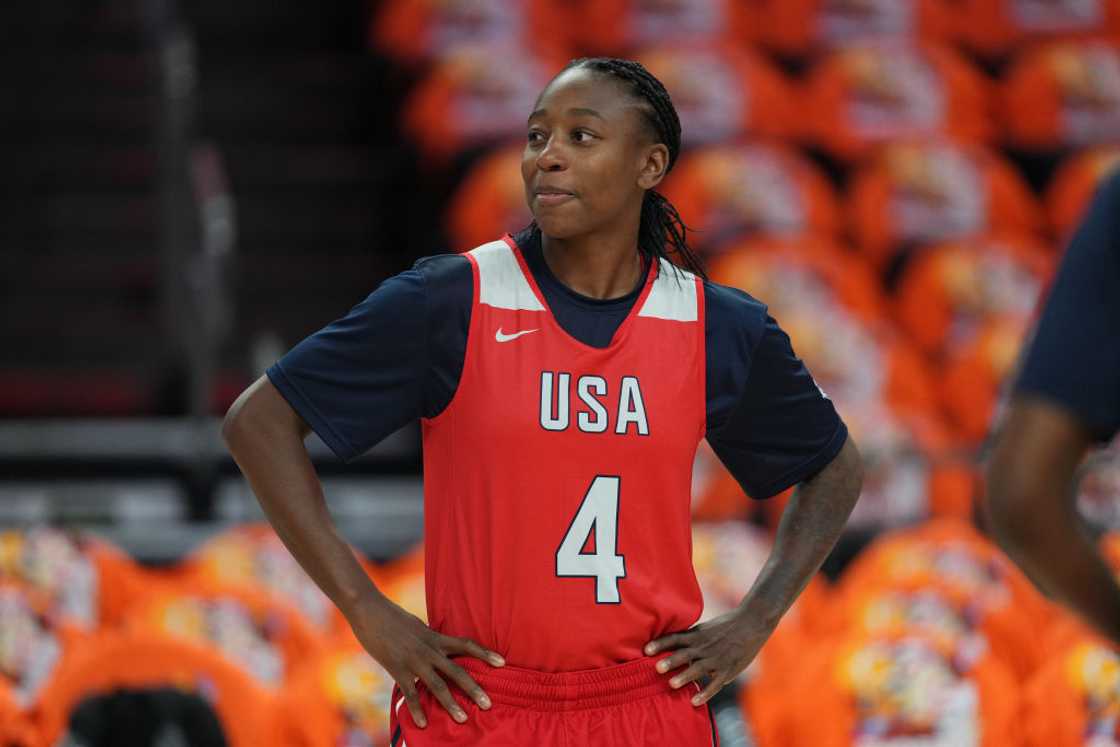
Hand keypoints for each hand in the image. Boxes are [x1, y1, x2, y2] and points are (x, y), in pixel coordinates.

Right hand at [348, 596, 504, 727]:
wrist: (370, 610)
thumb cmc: (392, 616)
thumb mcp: (417, 625)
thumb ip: (429, 638)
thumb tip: (437, 646)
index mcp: (436, 636)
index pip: (467, 644)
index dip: (485, 653)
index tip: (503, 663)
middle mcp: (430, 649)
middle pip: (457, 670)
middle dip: (474, 688)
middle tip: (489, 704)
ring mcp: (414, 660)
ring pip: (438, 685)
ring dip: (451, 703)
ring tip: (463, 719)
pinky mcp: (398, 669)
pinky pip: (410, 693)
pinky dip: (417, 710)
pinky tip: (423, 724)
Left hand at [644, 609, 774, 706]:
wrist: (751, 623)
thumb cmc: (725, 626)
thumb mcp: (704, 628)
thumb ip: (689, 638)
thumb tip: (669, 646)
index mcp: (696, 635)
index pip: (675, 638)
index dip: (660, 644)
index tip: (646, 650)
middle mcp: (704, 646)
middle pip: (684, 653)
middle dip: (671, 661)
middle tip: (657, 668)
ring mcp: (716, 658)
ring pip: (698, 669)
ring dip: (685, 676)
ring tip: (672, 684)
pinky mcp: (727, 669)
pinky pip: (715, 684)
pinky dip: (705, 693)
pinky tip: (694, 701)